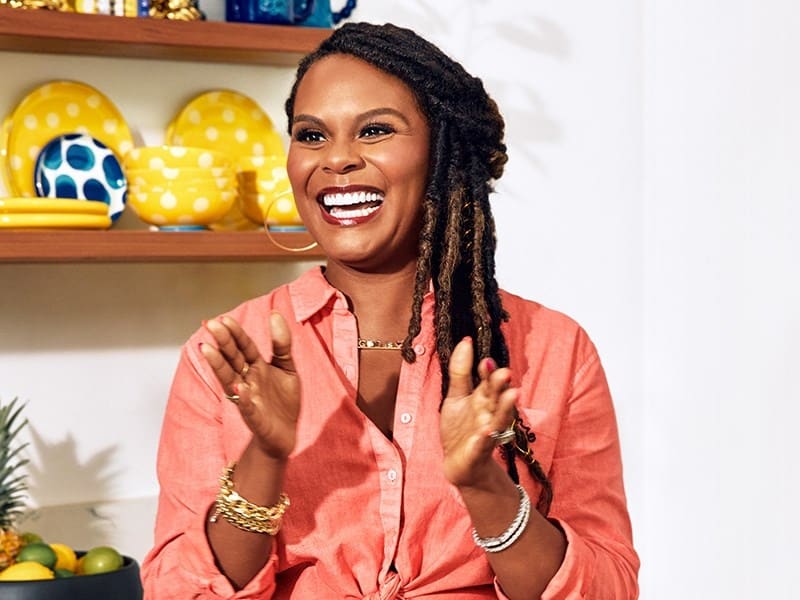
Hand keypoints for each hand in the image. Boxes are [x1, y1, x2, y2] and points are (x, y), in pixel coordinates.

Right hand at [200, 311, 299, 459]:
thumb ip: (281, 343)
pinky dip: (241, 398)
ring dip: (219, 364)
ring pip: (230, 379)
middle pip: (233, 358)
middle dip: (223, 341)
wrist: (285, 435)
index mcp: (256, 367)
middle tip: (211, 324)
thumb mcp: (287, 367)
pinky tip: (238, 388)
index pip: (245, 346)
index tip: (224, 318)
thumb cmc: (283, 400)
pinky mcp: (254, 417)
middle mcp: (247, 380)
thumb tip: (275, 313)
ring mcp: (248, 398)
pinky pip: (246, 406)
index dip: (236, 333)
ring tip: (207, 349)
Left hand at [440, 337, 518, 487]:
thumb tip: (466, 340)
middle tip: (505, 372)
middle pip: (497, 397)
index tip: (486, 359)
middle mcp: (488, 413)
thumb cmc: (460, 428)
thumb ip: (461, 371)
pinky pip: (483, 444)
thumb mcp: (456, 396)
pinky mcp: (479, 451)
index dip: (488, 371)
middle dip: (501, 386)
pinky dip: (485, 438)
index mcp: (482, 398)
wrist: (459, 464)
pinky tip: (485, 431)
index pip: (488, 381)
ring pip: (498, 418)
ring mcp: (487, 432)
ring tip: (512, 394)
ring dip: (504, 407)